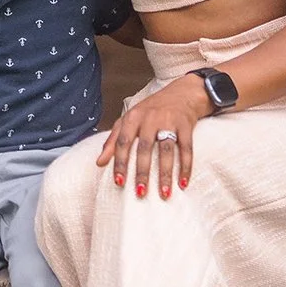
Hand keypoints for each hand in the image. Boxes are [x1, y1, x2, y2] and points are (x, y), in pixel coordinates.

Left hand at [97, 75, 213, 198]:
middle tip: (140, 193)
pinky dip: (186, 167)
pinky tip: (183, 183)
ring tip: (164, 194)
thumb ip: (113, 140)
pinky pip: (186, 149)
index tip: (118, 182)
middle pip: (144, 148)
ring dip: (165, 174)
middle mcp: (150, 118)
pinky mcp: (186, 125)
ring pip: (166, 150)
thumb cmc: (151, 110)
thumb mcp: (129, 120)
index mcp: (133, 117)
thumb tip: (99, 163)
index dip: (119, 162)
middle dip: (142, 172)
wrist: (182, 92)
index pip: (123, 142)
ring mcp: (169, 121)